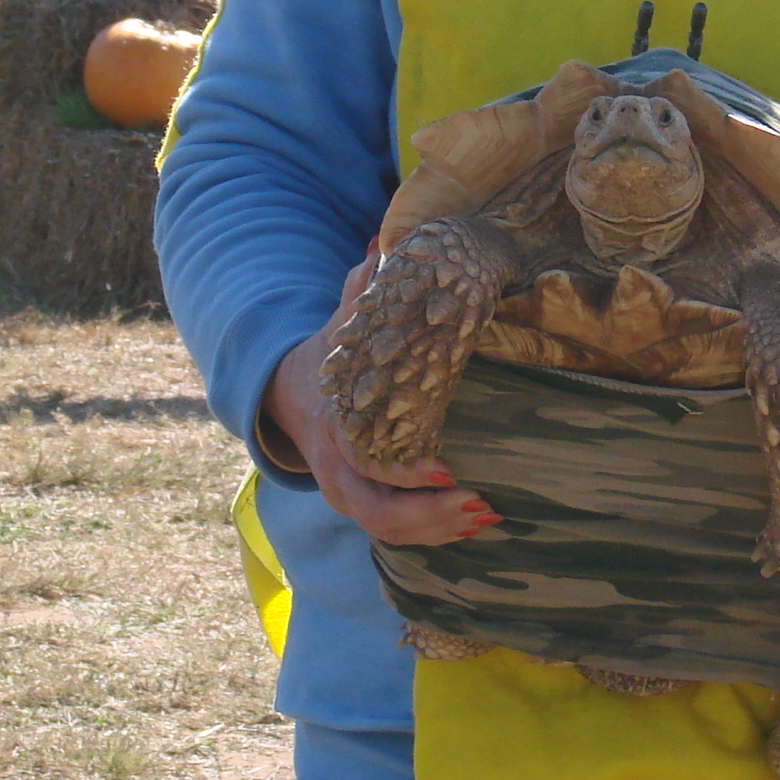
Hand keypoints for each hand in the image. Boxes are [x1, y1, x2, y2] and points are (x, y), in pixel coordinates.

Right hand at [257, 248, 498, 546]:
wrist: (290, 396)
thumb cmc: (328, 356)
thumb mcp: (337, 326)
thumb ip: (360, 292)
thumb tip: (382, 245)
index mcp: (333, 430)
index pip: (367, 464)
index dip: (406, 473)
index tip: (447, 467)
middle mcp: (337, 472)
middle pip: (379, 515)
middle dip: (429, 515)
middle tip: (481, 500)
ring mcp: (349, 496)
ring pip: (391, 532)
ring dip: (440, 530)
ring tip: (489, 513)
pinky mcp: (366, 508)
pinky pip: (399, 534)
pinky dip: (435, 534)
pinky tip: (473, 522)